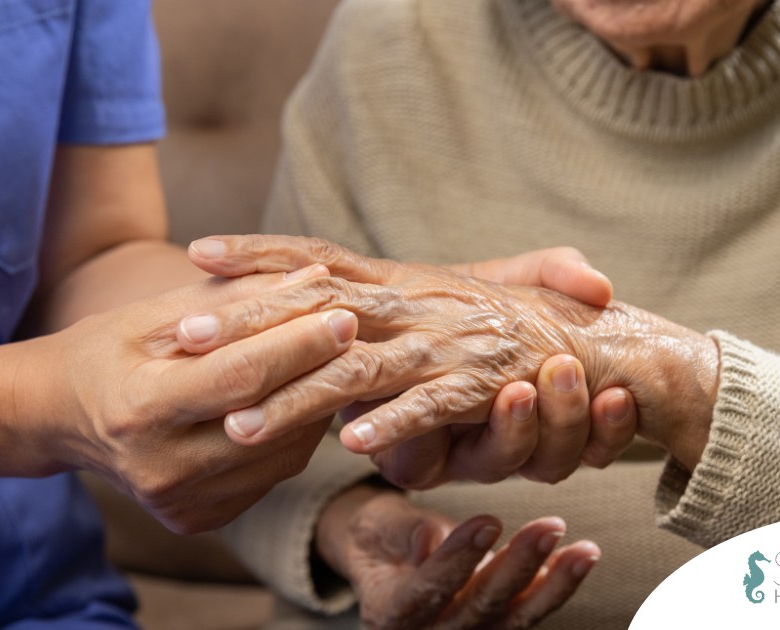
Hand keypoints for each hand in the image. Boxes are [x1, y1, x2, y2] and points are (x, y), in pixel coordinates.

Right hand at [16, 266, 355, 533]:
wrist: (58, 417)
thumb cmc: (108, 350)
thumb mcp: (158, 314)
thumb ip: (237, 299)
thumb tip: (316, 279)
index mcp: (140, 410)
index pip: (240, 377)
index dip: (298, 344)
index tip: (343, 311)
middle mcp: (160, 469)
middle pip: (268, 419)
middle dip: (319, 371)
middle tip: (357, 330)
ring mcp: (180, 502)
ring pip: (282, 454)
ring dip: (315, 405)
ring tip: (331, 361)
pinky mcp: (198, 519)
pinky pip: (271, 475)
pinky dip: (293, 435)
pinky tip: (299, 399)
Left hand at [187, 235, 718, 470]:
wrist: (594, 343)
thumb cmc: (503, 324)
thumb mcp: (434, 299)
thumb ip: (380, 296)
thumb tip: (311, 296)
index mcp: (398, 282)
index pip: (317, 259)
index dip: (260, 254)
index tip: (198, 251)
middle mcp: (414, 305)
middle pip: (317, 309)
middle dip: (250, 322)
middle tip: (184, 335)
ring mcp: (445, 344)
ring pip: (358, 369)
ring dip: (298, 396)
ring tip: (241, 421)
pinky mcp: (482, 385)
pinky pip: (432, 406)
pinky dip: (397, 424)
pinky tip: (353, 444)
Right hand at [315, 485, 599, 629]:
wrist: (387, 561)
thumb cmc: (379, 536)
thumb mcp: (375, 525)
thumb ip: (401, 533)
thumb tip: (430, 539)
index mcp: (390, 612)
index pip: (427, 590)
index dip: (458, 559)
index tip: (489, 520)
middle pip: (478, 607)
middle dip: (518, 566)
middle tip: (550, 526)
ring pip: (513, 618)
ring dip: (553, 584)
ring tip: (584, 550)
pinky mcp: (493, 628)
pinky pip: (526, 614)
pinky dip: (554, 588)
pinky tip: (577, 561)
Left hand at [353, 248, 631, 486]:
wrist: (371, 323)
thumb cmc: (453, 300)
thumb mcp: (512, 277)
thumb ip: (557, 272)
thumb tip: (601, 285)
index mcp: (545, 399)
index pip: (602, 428)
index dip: (615, 424)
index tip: (622, 396)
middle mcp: (511, 434)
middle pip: (561, 455)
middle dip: (573, 423)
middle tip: (575, 381)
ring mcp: (462, 451)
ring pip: (507, 461)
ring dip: (516, 428)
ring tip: (516, 391)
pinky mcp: (408, 455)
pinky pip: (418, 454)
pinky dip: (407, 429)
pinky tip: (394, 428)